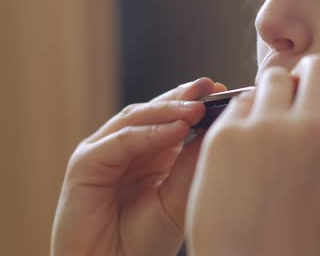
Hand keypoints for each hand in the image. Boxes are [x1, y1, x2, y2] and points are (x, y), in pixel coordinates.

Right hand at [51, 78, 226, 255]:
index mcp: (152, 153)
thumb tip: (222, 126)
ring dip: (169, 110)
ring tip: (198, 106)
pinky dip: (149, 133)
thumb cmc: (145, 240)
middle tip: (211, 87)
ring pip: (137, 117)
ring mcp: (105, 151)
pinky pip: (121, 140)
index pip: (174, 117)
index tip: (226, 91)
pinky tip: (177, 129)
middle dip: (184, 96)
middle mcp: (128, 147)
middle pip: (156, 110)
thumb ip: (193, 162)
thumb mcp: (179, 197)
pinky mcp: (86, 162)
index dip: (196, 102)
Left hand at [186, 55, 319, 255]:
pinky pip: (237, 104)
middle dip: (304, 75)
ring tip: (261, 125)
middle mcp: (314, 129)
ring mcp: (269, 129)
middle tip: (289, 95)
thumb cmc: (292, 231)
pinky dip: (239, 118)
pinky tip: (237, 148)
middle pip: (318, 66)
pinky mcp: (227, 135)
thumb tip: (309, 91)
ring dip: (269, 93)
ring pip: (272, 77)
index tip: (312, 96)